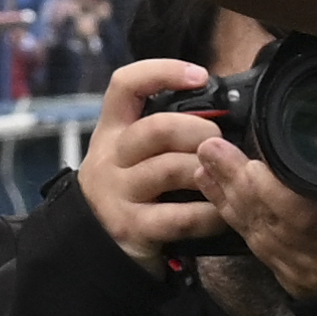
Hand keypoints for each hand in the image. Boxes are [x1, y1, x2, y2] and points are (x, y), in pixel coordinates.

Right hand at [82, 56, 228, 271]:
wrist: (91, 243)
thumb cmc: (128, 187)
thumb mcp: (131, 152)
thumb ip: (163, 129)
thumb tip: (221, 107)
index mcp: (112, 130)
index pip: (125, 85)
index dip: (162, 72)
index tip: (199, 76)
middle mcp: (110, 158)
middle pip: (157, 129)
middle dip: (199, 130)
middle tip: (218, 140)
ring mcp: (119, 194)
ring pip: (170, 169)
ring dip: (208, 170)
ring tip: (225, 175)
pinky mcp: (132, 228)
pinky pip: (181, 216)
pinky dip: (210, 213)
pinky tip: (222, 211)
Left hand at [196, 122, 316, 299]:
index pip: (304, 215)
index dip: (273, 192)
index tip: (253, 163)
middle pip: (266, 219)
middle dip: (234, 184)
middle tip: (212, 148)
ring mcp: (298, 266)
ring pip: (252, 231)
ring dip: (224, 196)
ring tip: (204, 163)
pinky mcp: (284, 272)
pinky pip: (250, 243)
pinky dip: (229, 216)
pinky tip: (212, 191)